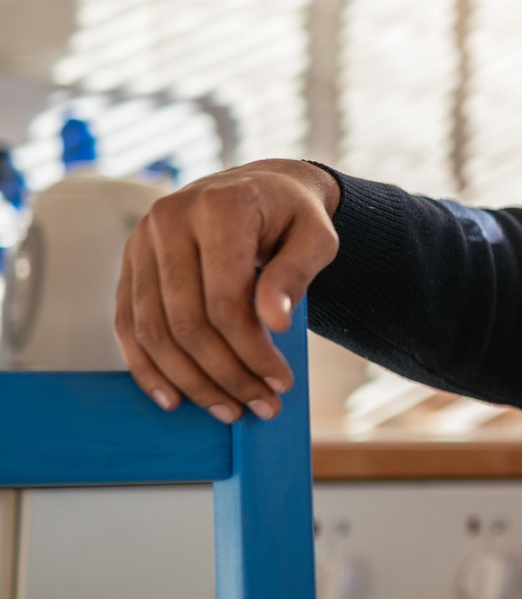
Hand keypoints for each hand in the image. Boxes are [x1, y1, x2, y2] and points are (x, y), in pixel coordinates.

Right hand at [114, 159, 341, 423]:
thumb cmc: (293, 216)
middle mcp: (169, 221)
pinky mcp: (129, 263)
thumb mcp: (316, 237)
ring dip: (189, 380)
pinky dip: (148, 366)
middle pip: (187, 321)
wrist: (259, 188)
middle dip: (224, 374)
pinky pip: (128, 324)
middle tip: (259, 406)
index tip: (281, 382)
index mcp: (218, 208)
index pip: (226, 300)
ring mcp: (141, 241)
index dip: (252, 350)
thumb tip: (275, 324)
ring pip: (153, 330)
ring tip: (228, 409)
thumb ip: (296, 274)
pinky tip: (174, 398)